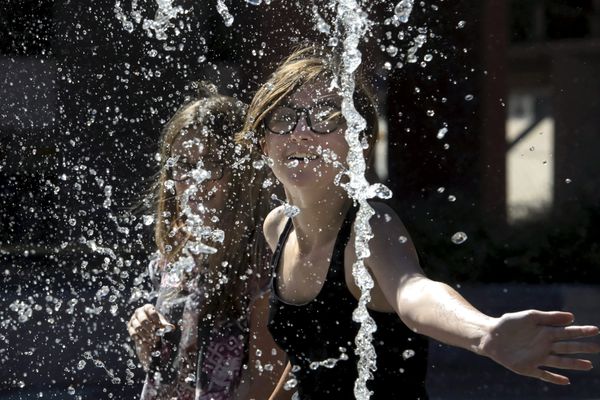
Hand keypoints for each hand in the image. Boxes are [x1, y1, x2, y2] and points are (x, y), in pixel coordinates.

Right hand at [127, 304, 175, 370]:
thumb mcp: (161, 322)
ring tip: (154, 340)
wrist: (147, 328)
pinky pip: (133, 334)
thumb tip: (171, 328)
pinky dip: (141, 339)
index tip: (160, 326)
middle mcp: (139, 312)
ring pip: (138, 328)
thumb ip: (165, 325)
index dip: (156, 318)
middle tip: (156, 335)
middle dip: (150, 329)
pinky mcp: (130, 328)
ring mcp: (133, 319)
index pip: (150, 310)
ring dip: (146, 335)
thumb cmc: (156, 322)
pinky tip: (148, 341)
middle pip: (143, 320)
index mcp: (147, 307)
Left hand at [480, 310, 599, 384]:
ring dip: (573, 364)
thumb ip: (549, 317)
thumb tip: (572, 316)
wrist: (490, 335)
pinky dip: (554, 378)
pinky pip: (544, 375)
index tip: (596, 330)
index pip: (568, 332)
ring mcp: (537, 358)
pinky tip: (566, 381)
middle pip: (567, 347)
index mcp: (546, 332)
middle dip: (582, 348)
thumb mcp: (529, 316)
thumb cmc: (509, 323)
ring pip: (560, 362)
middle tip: (598, 348)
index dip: (581, 331)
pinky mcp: (527, 368)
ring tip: (588, 365)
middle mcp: (545, 346)